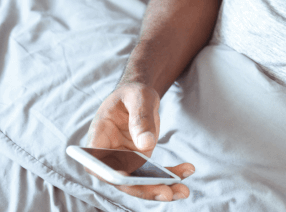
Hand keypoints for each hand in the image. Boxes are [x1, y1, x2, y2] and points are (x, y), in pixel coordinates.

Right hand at [85, 82, 194, 201]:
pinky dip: (170, 175)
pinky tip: (187, 170)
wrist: (138, 95)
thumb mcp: (138, 98)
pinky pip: (154, 174)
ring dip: (161, 188)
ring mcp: (124, 161)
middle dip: (144, 189)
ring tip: (183, 191)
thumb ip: (141, 118)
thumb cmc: (133, 93)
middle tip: (167, 192)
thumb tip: (145, 144)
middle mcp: (109, 155)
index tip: (130, 180)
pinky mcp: (139, 162)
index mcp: (99, 137)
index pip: (98, 164)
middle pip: (122, 180)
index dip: (111, 176)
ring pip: (139, 182)